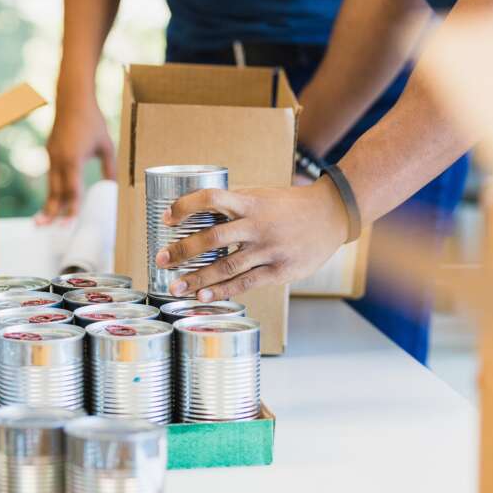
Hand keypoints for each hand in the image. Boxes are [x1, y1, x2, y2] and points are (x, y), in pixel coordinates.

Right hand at [38, 96, 115, 223]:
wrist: (72, 98)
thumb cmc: (92, 120)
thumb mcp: (106, 145)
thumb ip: (109, 168)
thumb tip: (113, 187)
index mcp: (74, 159)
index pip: (72, 191)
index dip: (71, 209)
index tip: (69, 224)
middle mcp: (59, 160)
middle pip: (56, 192)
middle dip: (52, 212)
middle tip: (46, 229)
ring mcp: (52, 155)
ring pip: (51, 185)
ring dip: (48, 203)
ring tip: (41, 221)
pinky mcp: (50, 151)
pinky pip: (51, 175)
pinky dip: (52, 189)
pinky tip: (51, 200)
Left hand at [153, 179, 348, 300]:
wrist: (331, 215)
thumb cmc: (290, 206)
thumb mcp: (262, 195)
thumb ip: (234, 205)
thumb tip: (197, 212)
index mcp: (250, 202)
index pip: (210, 198)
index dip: (185, 207)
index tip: (166, 218)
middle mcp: (257, 225)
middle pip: (212, 239)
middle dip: (182, 250)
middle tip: (161, 260)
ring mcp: (269, 250)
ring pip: (225, 267)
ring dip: (197, 278)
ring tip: (176, 287)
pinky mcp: (280, 271)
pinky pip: (245, 283)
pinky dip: (222, 291)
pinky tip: (204, 296)